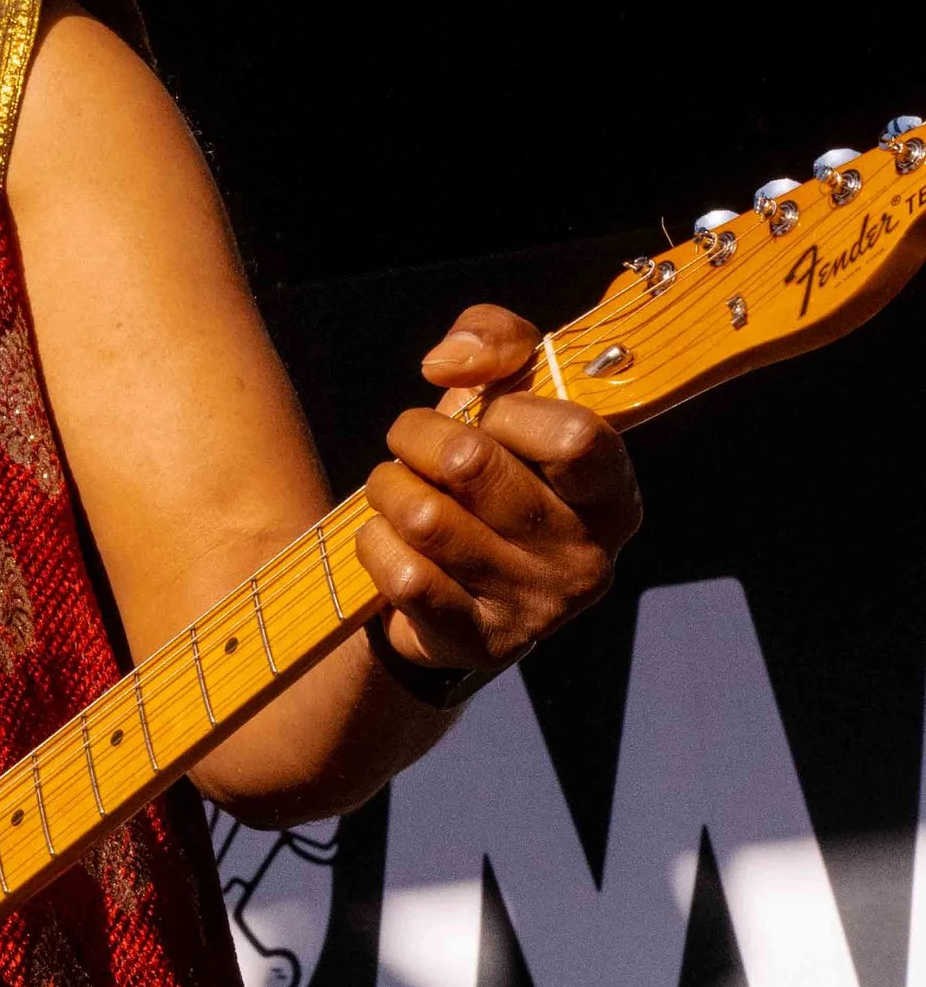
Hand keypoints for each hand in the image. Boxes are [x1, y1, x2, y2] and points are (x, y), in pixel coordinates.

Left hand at [359, 304, 641, 683]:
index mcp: (612, 494)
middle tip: (411, 446)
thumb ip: (498, 340)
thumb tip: (448, 363)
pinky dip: (374, 544)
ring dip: (386, 488)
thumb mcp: (509, 388)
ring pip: (423, 516)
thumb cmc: (492, 469)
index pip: (573, 434)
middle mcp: (589, 558)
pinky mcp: (478, 645)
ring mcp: (537, 609)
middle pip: (471, 463)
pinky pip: (401, 576)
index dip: (506, 408)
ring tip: (396, 492)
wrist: (457, 582)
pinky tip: (389, 542)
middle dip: (415, 436)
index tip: (487, 414)